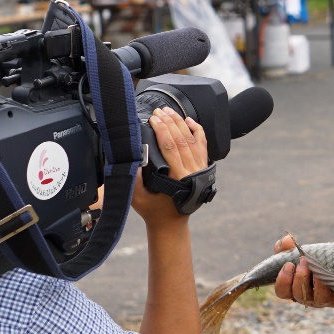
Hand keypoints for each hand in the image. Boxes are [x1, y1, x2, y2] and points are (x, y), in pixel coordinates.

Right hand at [131, 107, 207, 224]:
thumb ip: (134, 176)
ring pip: (191, 140)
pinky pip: (202, 145)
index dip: (161, 130)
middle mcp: (192, 171)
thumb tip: (131, 154)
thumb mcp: (137, 196)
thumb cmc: (154, 210)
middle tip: (159, 111)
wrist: (171, 223)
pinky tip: (189, 120)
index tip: (153, 118)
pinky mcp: (202, 168)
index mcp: (178, 178)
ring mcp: (199, 169)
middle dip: (169, 122)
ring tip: (170, 111)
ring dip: (180, 123)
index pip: (170, 146)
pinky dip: (197, 131)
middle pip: (181, 139)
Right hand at [272, 234, 333, 307]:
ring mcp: (323, 300)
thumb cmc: (310, 260)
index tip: (289, 264)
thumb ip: (286, 246)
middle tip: (304, 260)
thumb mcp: (296, 252)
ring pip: (319, 299)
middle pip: (299, 295)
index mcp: (293, 288)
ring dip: (317, 284)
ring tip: (318, 269)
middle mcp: (307, 297)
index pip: (282, 291)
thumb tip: (288, 241)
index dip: (283, 280)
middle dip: (300, 277)